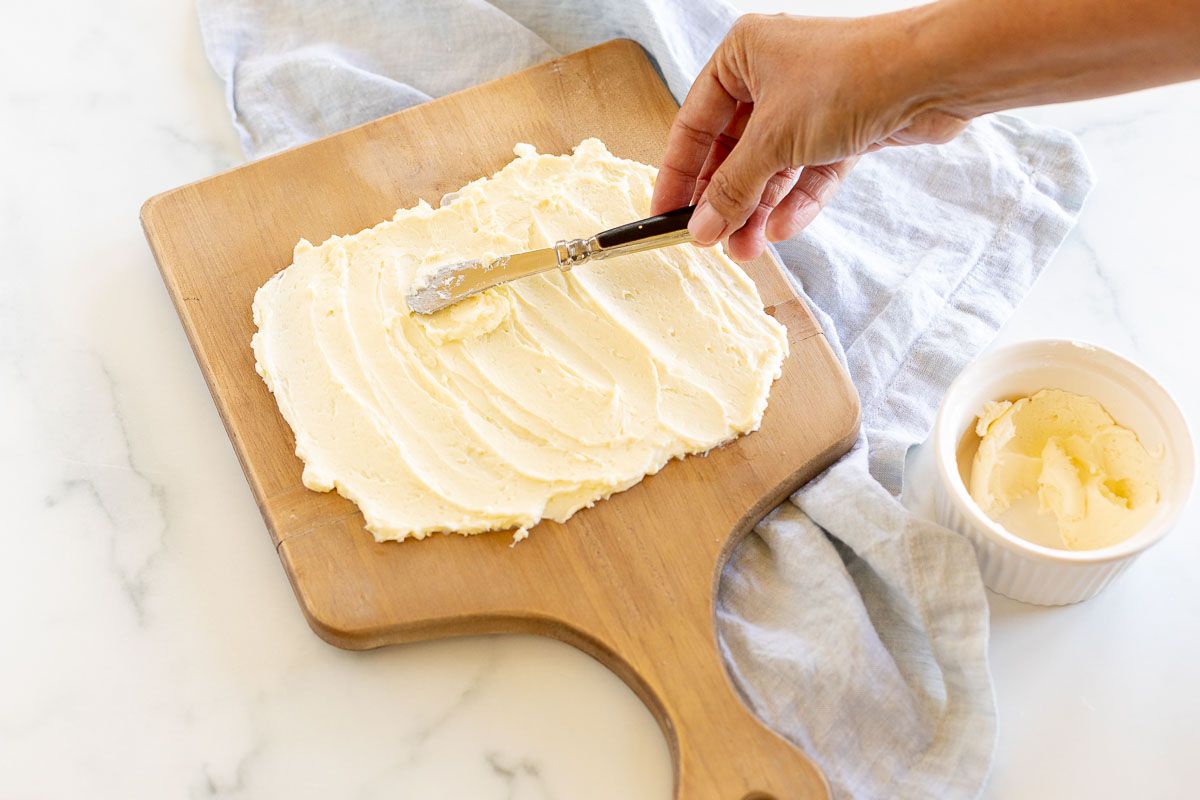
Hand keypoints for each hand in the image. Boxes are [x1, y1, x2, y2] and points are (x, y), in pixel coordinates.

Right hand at [651, 12, 968, 259]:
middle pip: (734, 151)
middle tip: (712, 241)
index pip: (694, 123)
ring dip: (758, 209)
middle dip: (726, 200)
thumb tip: (701, 226)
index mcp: (742, 56)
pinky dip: (796, 201)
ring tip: (747, 249)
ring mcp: (810, 103)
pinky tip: (782, 229)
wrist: (934, 75)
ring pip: (772, 167)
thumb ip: (731, 188)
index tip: (665, 214)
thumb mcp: (773, 140)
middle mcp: (773, 75)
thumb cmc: (850, 78)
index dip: (679, 173)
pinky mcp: (844, 128)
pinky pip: (809, 173)